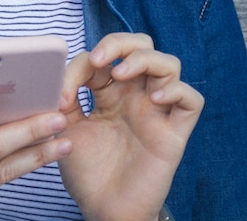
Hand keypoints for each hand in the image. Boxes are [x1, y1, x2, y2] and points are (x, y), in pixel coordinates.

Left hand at [57, 33, 203, 220]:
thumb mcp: (65, 129)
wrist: (104, 211)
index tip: (64, 91)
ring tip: (121, 75)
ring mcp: (157, 112)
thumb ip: (63, 98)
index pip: (106, 56)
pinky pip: (192, 100)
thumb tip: (54, 72)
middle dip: (121, 42)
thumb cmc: (88, 172)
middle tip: (101, 60)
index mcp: (110, 93)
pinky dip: (176, 90)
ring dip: (145, 59)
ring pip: (169, 64)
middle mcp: (136, 96)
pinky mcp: (175, 133)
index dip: (86, 60)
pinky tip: (155, 98)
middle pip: (142, 46)